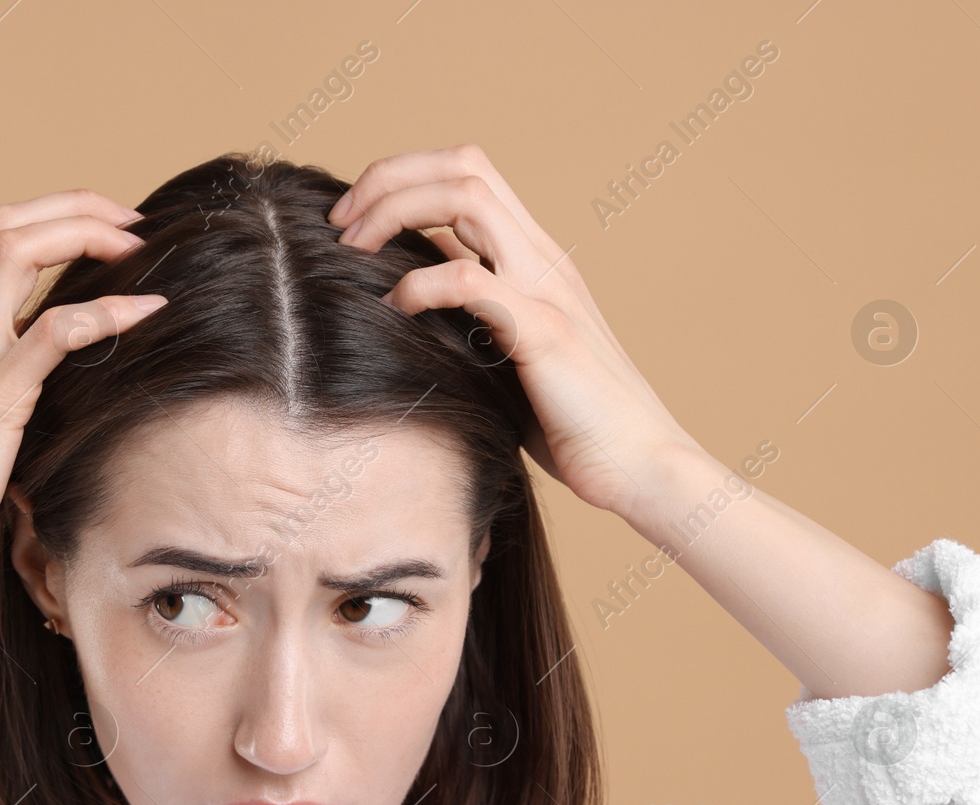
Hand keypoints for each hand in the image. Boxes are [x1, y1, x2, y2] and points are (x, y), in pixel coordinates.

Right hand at [0, 189, 166, 599]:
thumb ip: (4, 396)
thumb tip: (56, 394)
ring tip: (137, 246)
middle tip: (132, 223)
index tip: (110, 234)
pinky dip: (105, 311)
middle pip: (4, 225)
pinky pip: (52, 333)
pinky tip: (147, 311)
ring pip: (14, 251)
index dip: (55, 220)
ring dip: (83, 234)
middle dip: (73, 206)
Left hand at [329, 143, 702, 520]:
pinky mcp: (544, 332)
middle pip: (464, 164)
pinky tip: (391, 309)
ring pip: (468, 197)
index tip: (352, 221)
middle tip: (338, 223)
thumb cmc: (573, 422)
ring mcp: (547, 289)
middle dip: (389, 176)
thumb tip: (411, 293)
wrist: (641, 465)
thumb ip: (474, 314)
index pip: (467, 174)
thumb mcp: (510, 353)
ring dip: (396, 209)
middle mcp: (544, 258)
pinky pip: (468, 280)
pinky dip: (417, 284)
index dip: (403, 178)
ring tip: (351, 248)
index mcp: (536, 257)